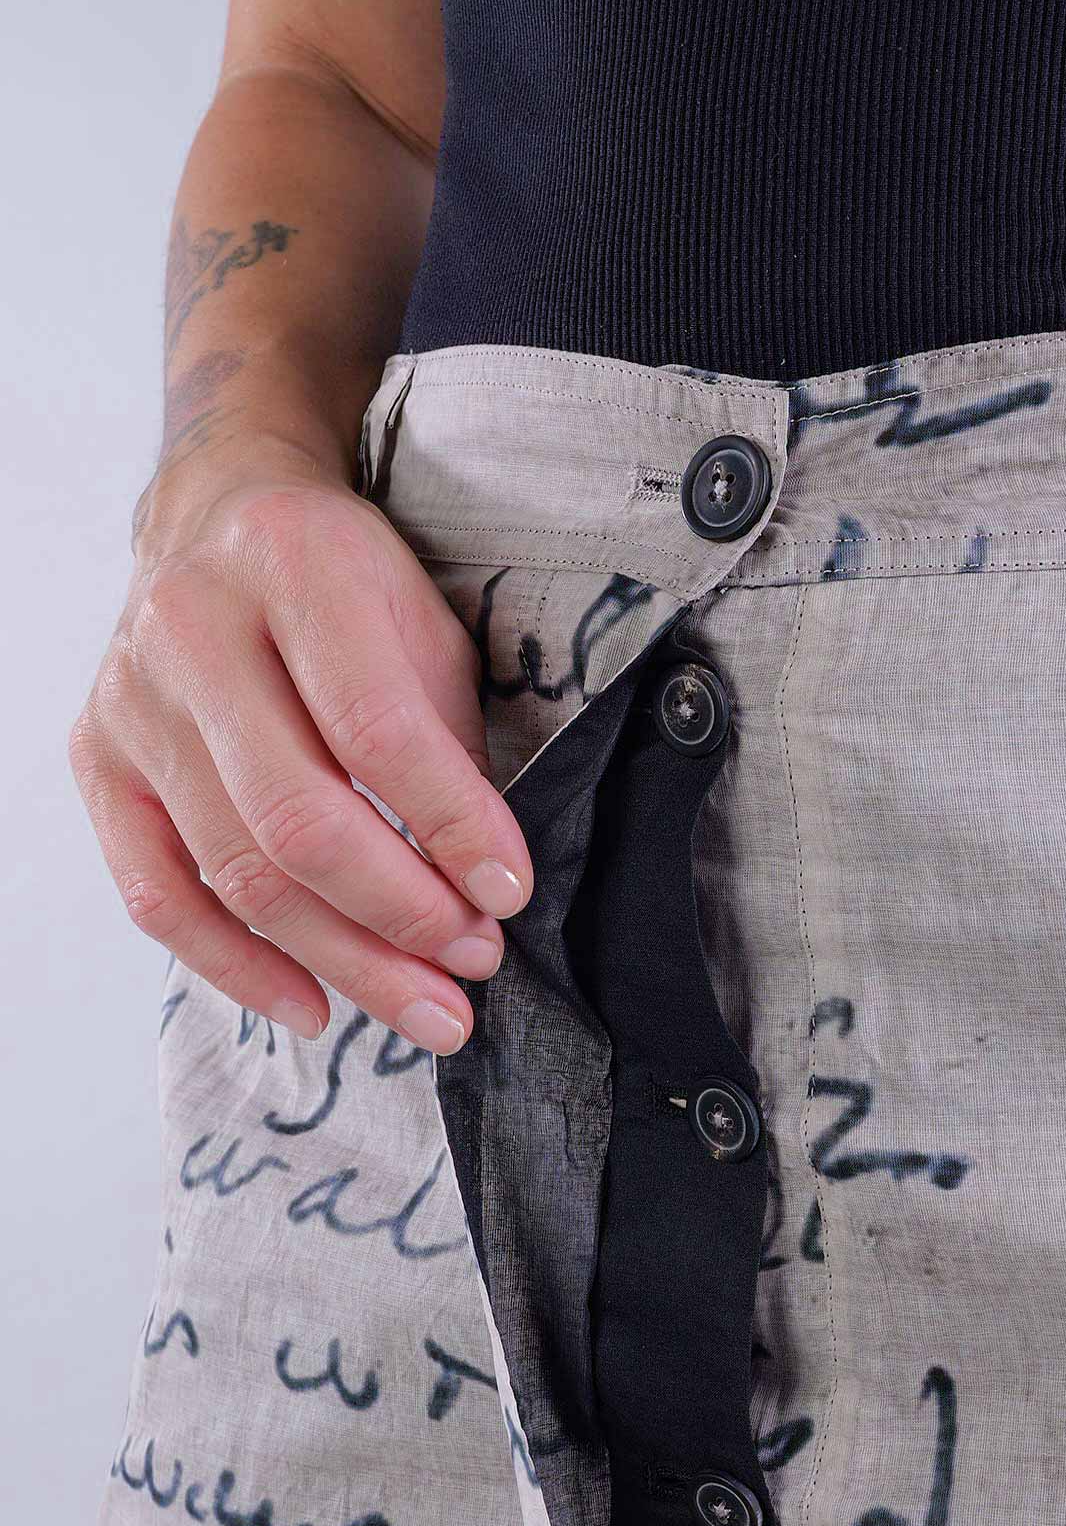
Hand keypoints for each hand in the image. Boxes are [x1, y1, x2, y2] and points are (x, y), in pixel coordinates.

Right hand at [69, 452, 533, 1053]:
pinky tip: (314, 1006)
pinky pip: (157, 897)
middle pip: (298, 817)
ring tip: (426, 1005)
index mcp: (292, 564)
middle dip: (402, 914)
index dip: (452, 826)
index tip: (510, 894)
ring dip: (344, 959)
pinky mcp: (96, 761)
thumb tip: (483, 887)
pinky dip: (238, 967)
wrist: (219, 519)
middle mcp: (190, 628)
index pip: (377, 730)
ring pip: (238, 871)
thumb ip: (449, 742)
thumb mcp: (422, 625)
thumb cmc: (345, 585)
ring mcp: (131, 702)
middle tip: (475, 967)